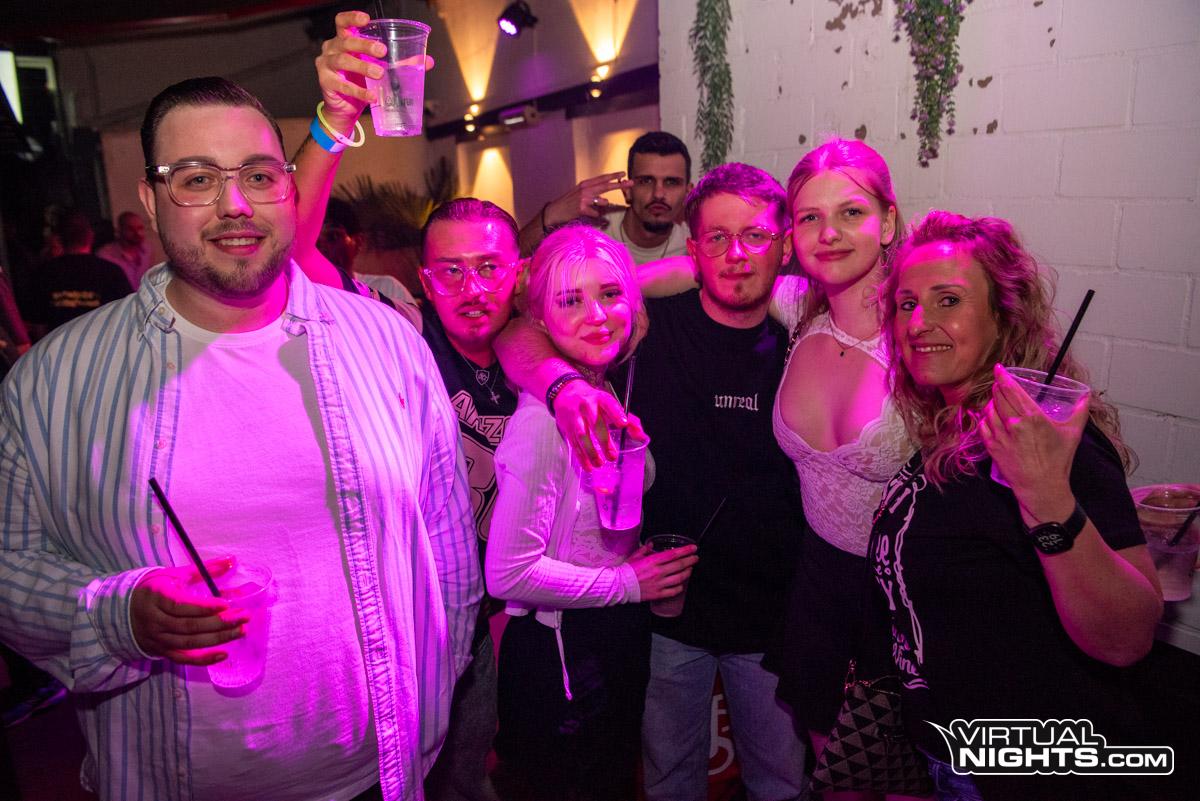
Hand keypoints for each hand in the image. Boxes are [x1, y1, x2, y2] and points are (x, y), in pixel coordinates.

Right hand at [130, 558, 247, 665]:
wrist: (124, 610)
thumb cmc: (155, 588)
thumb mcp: (175, 575)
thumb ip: (204, 570)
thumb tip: (232, 560)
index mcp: (157, 597)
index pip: (181, 605)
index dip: (204, 607)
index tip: (226, 604)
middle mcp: (156, 620)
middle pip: (189, 626)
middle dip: (219, 623)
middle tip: (244, 617)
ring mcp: (158, 638)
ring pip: (189, 643)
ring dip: (217, 639)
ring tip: (240, 631)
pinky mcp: (162, 651)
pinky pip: (183, 659)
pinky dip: (204, 660)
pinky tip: (224, 654)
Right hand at [315, 10, 435, 133]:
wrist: (345, 108)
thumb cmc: (361, 82)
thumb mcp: (380, 69)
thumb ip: (401, 63)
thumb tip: (428, 62)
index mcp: (344, 40)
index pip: (342, 22)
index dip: (352, 18)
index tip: (366, 19)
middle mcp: (332, 48)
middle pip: (346, 41)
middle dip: (364, 45)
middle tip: (382, 51)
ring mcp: (326, 64)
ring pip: (343, 61)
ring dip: (362, 66)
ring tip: (379, 73)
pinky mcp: (325, 82)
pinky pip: (342, 85)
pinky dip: (359, 91)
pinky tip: (372, 95)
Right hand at [542, 172, 633, 228]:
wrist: (554, 211)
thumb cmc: (568, 203)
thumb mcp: (579, 193)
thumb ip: (592, 193)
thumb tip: (605, 198)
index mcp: (585, 184)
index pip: (602, 178)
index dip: (613, 175)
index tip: (624, 173)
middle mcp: (585, 189)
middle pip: (606, 185)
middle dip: (620, 184)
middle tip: (631, 182)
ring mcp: (583, 198)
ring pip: (602, 201)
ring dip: (602, 206)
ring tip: (591, 207)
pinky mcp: (582, 208)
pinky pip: (596, 213)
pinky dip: (594, 215)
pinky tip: (586, 214)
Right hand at [553, 381, 643, 468]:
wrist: (566, 393)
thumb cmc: (593, 401)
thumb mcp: (610, 405)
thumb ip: (628, 420)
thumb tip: (641, 436)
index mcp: (600, 399)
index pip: (609, 404)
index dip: (616, 414)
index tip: (623, 424)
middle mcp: (587, 406)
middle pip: (595, 423)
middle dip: (604, 441)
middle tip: (612, 456)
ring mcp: (575, 417)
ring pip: (582, 435)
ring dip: (591, 452)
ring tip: (600, 463)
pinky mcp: (567, 428)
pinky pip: (574, 444)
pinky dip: (581, 457)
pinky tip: (588, 466)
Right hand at [625, 543, 698, 600]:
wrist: (619, 586)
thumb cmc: (626, 570)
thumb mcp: (634, 556)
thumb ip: (644, 549)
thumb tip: (652, 544)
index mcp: (653, 560)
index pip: (673, 554)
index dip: (685, 551)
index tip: (693, 548)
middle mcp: (658, 572)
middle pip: (679, 565)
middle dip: (690, 560)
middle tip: (696, 558)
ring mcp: (659, 583)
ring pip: (679, 578)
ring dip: (687, 572)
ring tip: (690, 569)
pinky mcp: (658, 594)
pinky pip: (674, 591)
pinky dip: (680, 587)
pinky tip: (681, 584)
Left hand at [979, 364, 1087, 522]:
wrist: (1042, 487)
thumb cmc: (1058, 461)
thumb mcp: (1073, 434)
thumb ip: (1079, 411)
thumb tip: (1086, 395)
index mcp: (1032, 418)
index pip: (1011, 390)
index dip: (1003, 376)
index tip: (998, 368)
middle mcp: (1013, 425)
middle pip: (998, 397)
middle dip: (998, 387)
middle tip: (1000, 383)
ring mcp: (1000, 436)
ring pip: (989, 410)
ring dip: (992, 402)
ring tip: (999, 401)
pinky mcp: (992, 447)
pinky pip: (982, 425)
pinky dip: (985, 418)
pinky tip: (991, 417)